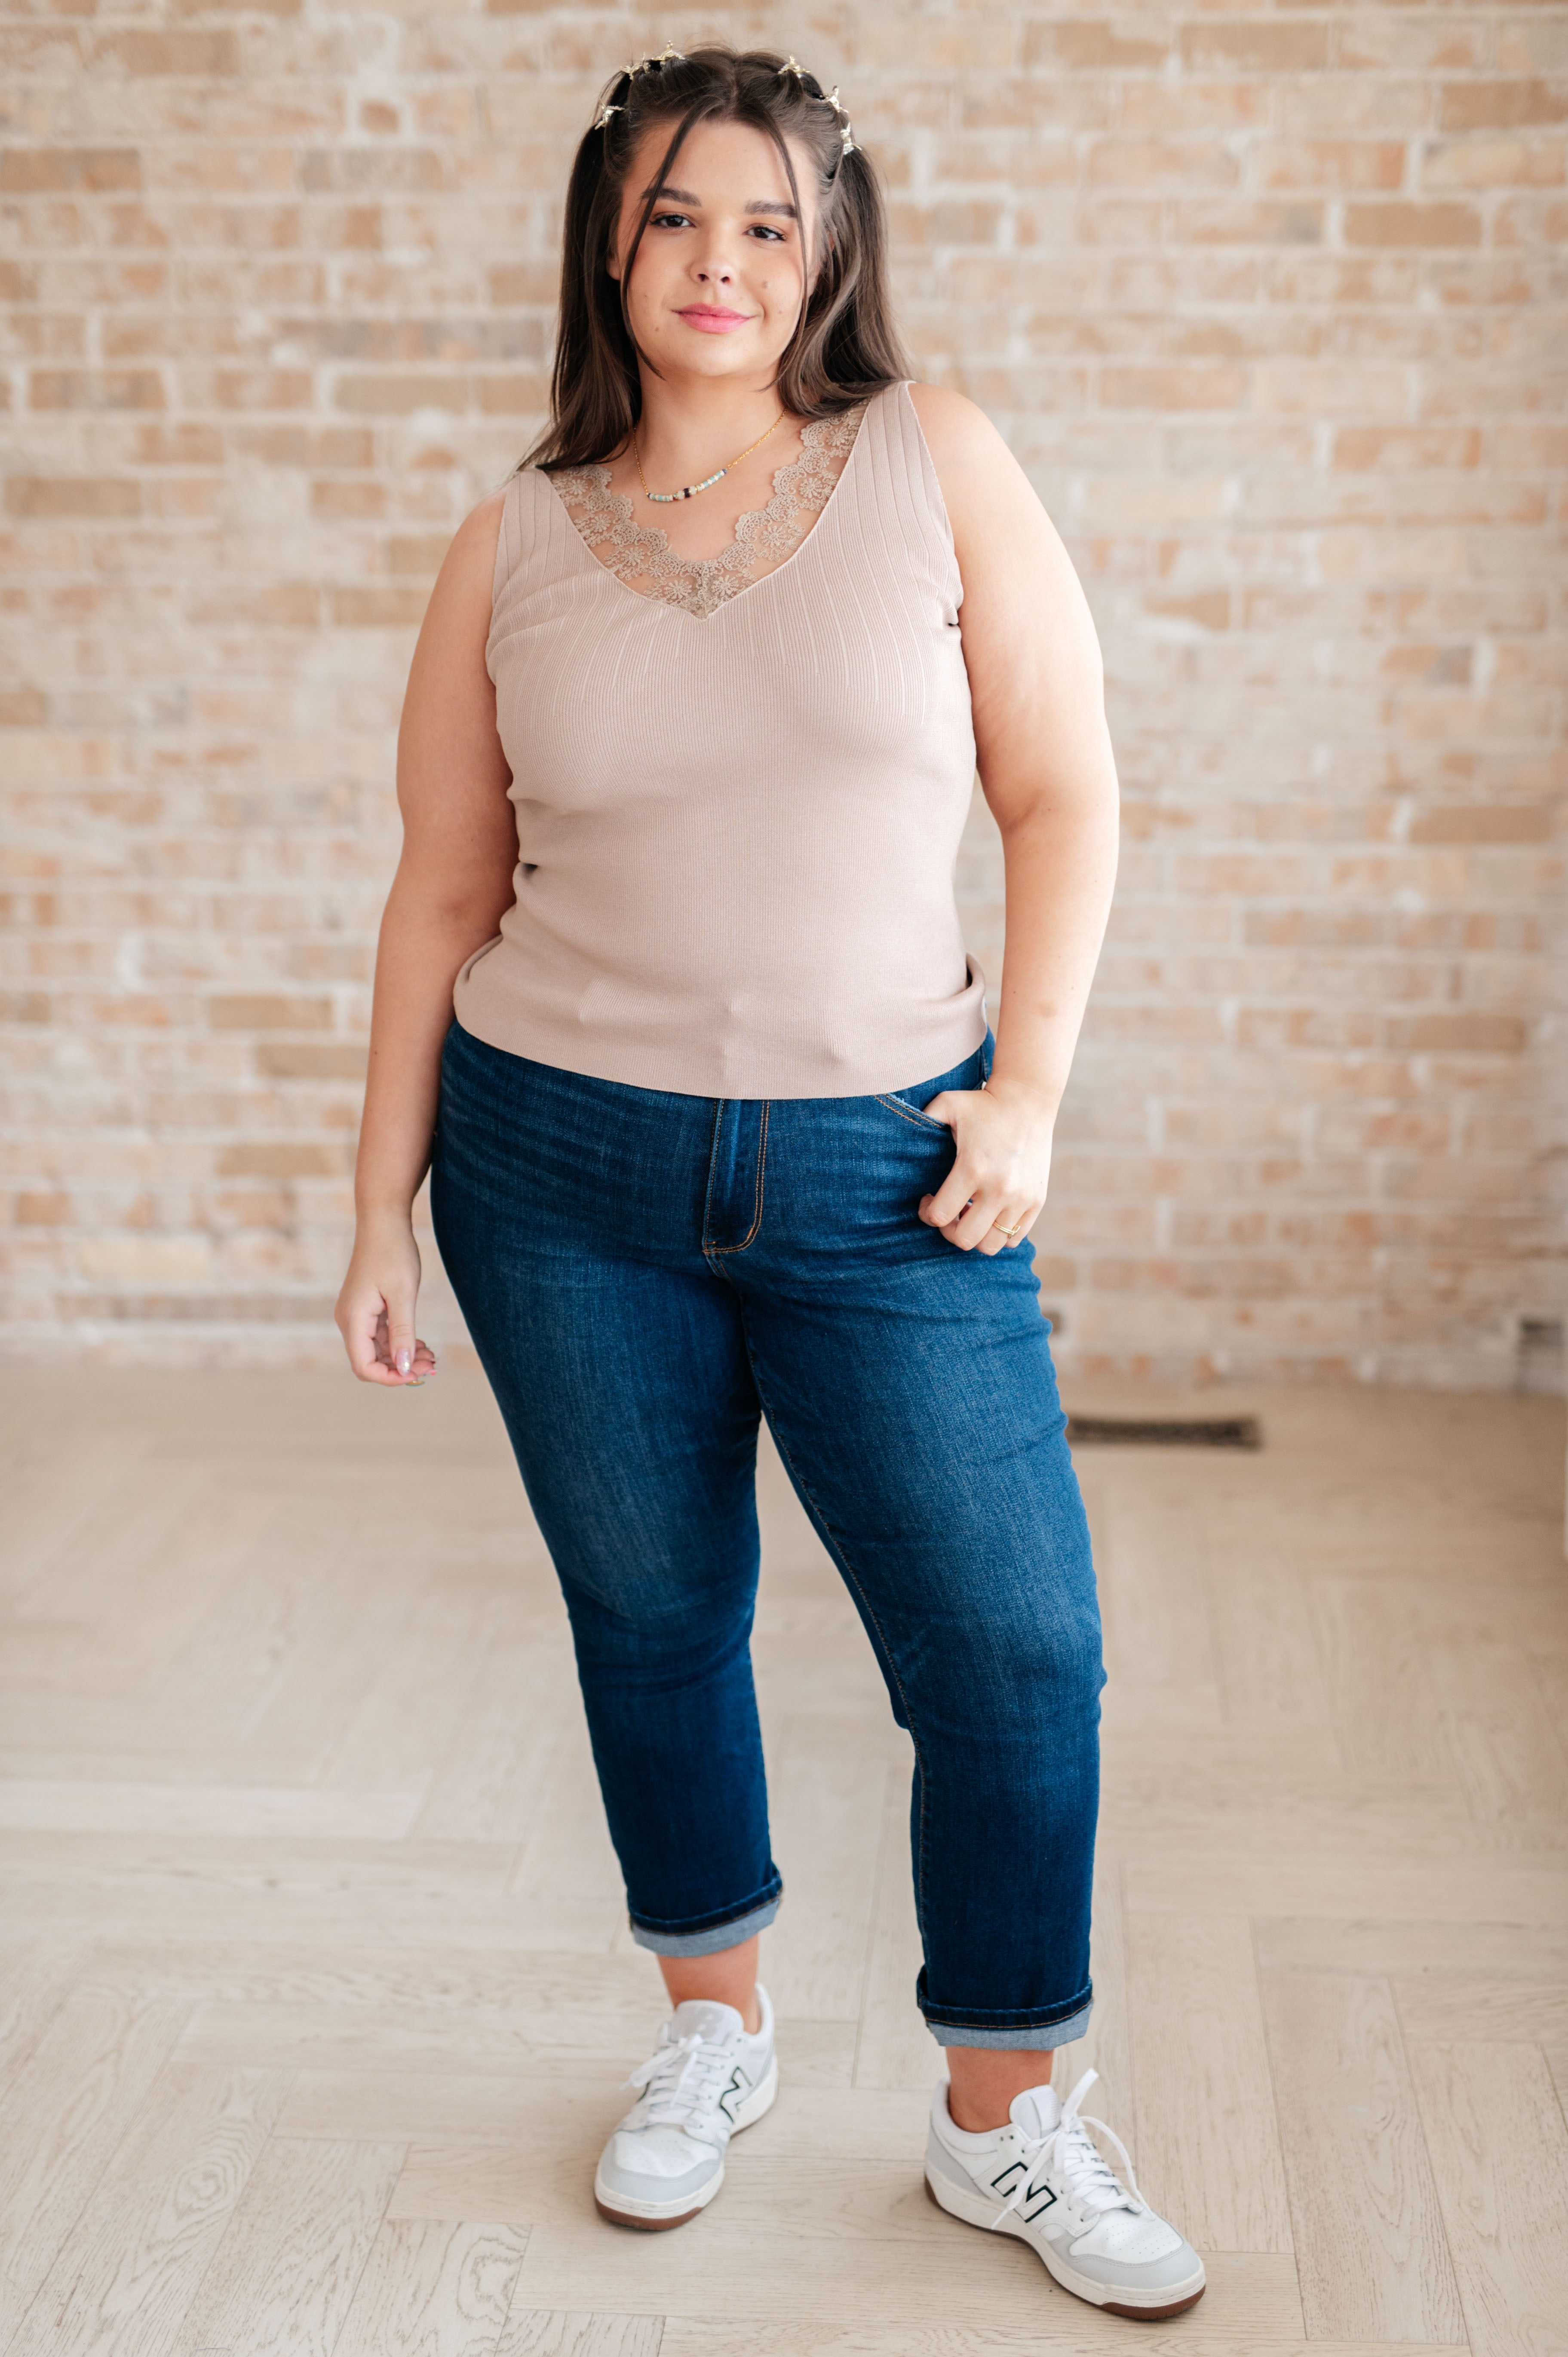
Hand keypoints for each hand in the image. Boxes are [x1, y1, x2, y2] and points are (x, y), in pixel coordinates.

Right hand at [335, 1213, 438, 1384]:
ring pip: (377, 1350)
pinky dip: (399, 1342)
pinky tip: (421, 1344)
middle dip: (400, 1368)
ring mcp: (356, 1314)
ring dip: (402, 1356)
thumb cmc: (393, 1253)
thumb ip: (402, 1333)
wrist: (383, 1222)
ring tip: (432, 1356)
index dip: (390, 1377)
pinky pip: (380, 1335)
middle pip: (370, 1361)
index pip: (364, 1366)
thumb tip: (404, 1367)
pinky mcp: (366, 1308)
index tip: (418, 1374)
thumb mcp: (403, 1295)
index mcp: (353, 1320)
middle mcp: (349, 1320)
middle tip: (432, 1366)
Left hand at [917, 1076, 1054, 1255]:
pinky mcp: (1037, 1201)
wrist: (1028, 1099)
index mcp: (973, 1168)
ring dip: (975, 1235)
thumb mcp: (946, 1103)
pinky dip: (999, 1233)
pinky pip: (1015, 1237)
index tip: (927, 1199)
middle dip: (949, 1230)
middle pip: (966, 1239)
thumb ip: (921, 1119)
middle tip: (947, 1212)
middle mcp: (1000, 1189)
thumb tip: (899, 1137)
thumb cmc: (982, 1103)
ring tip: (969, 1214)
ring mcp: (1022, 1198)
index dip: (927, 1213)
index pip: (941, 1216)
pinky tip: (990, 1212)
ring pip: (991, 1245)